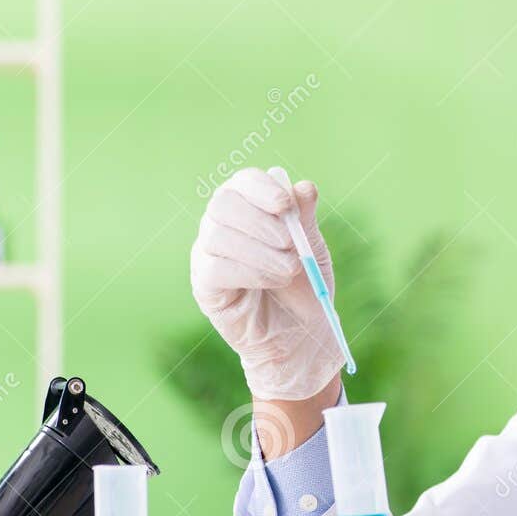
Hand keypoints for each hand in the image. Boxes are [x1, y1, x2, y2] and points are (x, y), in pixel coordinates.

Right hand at [191, 168, 344, 401]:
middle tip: (289, 243)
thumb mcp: (312, 248)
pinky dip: (249, 272)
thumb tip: (303, 187)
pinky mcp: (204, 285)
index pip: (243, 182)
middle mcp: (222, 224)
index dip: (262, 188)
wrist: (301, 333)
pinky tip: (274, 281)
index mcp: (250, 207)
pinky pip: (214, 269)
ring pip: (217, 235)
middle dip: (259, 221)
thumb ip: (304, 219)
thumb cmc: (305, 285)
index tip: (285, 205)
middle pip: (223, 203)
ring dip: (259, 251)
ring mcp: (207, 253)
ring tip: (290, 270)